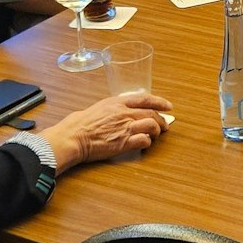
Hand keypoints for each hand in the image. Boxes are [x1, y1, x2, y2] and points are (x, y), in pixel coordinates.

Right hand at [42, 92, 172, 170]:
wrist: (74, 136)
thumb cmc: (82, 123)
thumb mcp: (101, 106)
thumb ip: (115, 106)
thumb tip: (125, 108)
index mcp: (118, 102)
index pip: (145, 99)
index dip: (160, 102)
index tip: (168, 106)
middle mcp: (124, 113)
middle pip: (151, 113)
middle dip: (162, 120)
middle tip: (165, 126)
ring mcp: (125, 128)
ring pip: (151, 125)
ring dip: (157, 131)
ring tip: (156, 135)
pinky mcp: (124, 143)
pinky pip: (144, 140)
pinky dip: (147, 142)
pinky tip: (144, 143)